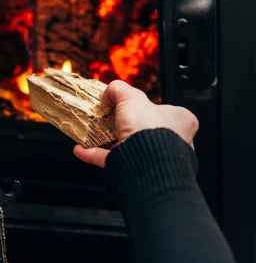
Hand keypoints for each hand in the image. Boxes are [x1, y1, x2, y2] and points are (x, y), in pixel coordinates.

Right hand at [74, 80, 198, 167]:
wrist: (147, 164)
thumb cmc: (151, 130)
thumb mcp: (131, 98)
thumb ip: (119, 90)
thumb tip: (109, 91)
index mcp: (180, 121)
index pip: (164, 110)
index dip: (144, 105)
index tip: (126, 105)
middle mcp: (172, 141)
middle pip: (142, 129)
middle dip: (122, 126)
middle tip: (107, 120)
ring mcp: (155, 159)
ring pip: (127, 147)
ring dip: (106, 141)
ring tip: (91, 135)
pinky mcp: (138, 172)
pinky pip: (114, 161)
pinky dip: (97, 155)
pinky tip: (83, 150)